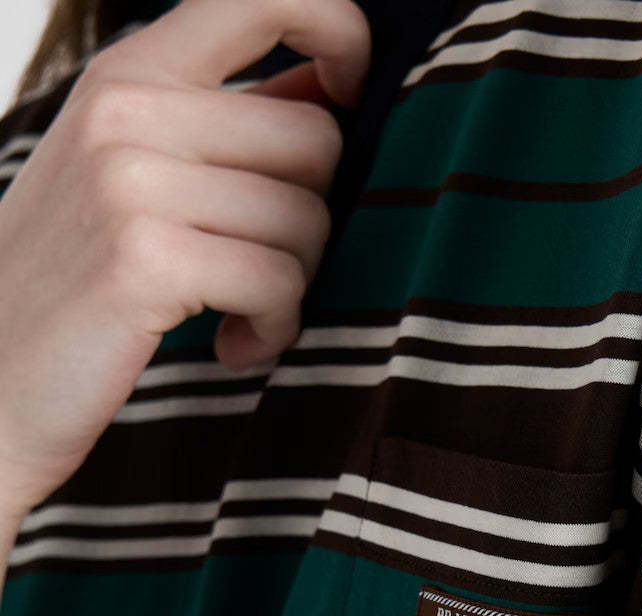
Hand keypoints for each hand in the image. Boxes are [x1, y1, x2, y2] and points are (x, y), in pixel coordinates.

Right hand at [0, 0, 370, 531]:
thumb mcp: (135, 171)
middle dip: (309, 220)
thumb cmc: (80, 282)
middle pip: (316, 139)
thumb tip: (332, 87)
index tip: (350, 96)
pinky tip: (232, 346)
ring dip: (290, 287)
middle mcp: (127, 107)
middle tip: (259, 269)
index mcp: (132, 71)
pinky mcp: (144, 256)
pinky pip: (278, 281)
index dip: (340, 33)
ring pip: (306, 218)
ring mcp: (129, 178)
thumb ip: (227, 122)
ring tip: (237, 313)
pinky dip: (272, 329)